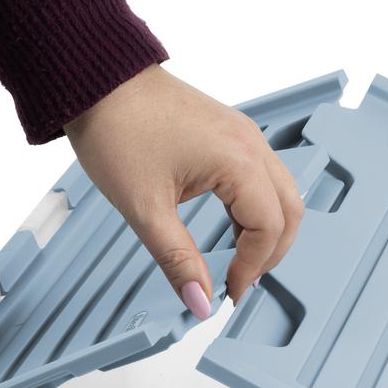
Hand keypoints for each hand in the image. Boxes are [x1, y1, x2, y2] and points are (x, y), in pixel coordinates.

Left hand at [64, 65, 302, 318]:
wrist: (98, 85)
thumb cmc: (117, 132)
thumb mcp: (146, 209)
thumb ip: (178, 260)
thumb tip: (200, 301)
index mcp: (238, 160)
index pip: (269, 228)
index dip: (253, 268)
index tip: (228, 292)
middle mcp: (250, 144)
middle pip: (289, 211)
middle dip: (270, 254)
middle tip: (240, 282)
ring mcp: (243, 135)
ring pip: (279, 194)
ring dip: (266, 232)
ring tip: (238, 261)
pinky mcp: (229, 134)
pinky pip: (260, 178)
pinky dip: (254, 210)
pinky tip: (231, 228)